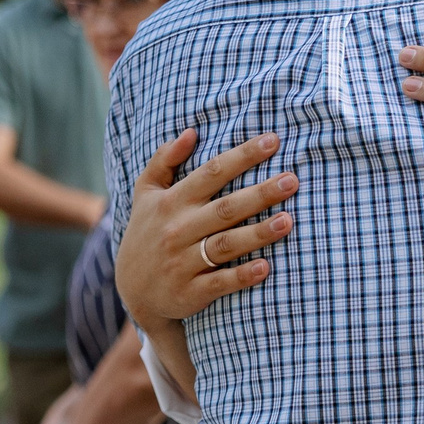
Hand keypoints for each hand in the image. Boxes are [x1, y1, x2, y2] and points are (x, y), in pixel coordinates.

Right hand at [114, 128, 297, 328]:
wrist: (132, 290)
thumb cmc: (147, 233)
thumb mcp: (146, 194)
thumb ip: (164, 160)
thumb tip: (190, 132)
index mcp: (171, 202)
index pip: (211, 173)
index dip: (243, 156)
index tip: (273, 141)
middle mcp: (177, 230)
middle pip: (225, 208)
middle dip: (260, 194)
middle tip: (291, 181)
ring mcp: (183, 262)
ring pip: (225, 244)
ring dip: (257, 233)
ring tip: (288, 221)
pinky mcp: (190, 292)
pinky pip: (219, 282)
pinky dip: (241, 275)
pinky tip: (266, 267)